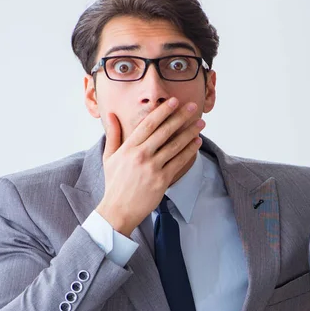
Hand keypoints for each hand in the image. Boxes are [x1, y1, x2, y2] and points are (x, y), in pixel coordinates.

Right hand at [96, 98, 203, 236]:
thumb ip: (113, 135)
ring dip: (190, 132)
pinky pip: (179, 162)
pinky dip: (189, 151)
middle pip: (164, 131)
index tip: (174, 101)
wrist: (118, 210)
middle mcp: (141, 155)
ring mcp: (152, 168)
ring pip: (175, 145)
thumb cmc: (114, 184)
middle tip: (193, 106)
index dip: (163, 111)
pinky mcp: (162, 180)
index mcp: (128, 147)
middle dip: (181, 116)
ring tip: (200, 123)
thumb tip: (111, 116)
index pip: (148, 124)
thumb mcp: (109, 157)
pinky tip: (197, 142)